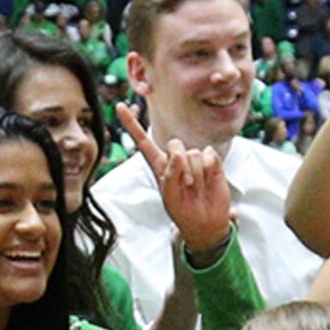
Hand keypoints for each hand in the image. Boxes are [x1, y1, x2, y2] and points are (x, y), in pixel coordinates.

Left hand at [112, 100, 230, 261]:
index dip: (132, 124)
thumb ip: (170, 176)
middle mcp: (176, 158)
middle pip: (175, 143)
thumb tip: (179, 154)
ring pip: (193, 152)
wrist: (206, 222)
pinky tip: (208, 180)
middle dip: (180, 165)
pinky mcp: (211, 160)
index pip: (143, 141)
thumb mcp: (170, 198)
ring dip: (195, 174)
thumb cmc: (184, 211)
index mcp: (159, 165)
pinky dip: (209, 169)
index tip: (119, 106)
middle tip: (186, 186)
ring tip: (196, 188)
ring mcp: (194, 158)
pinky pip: (209, 154)